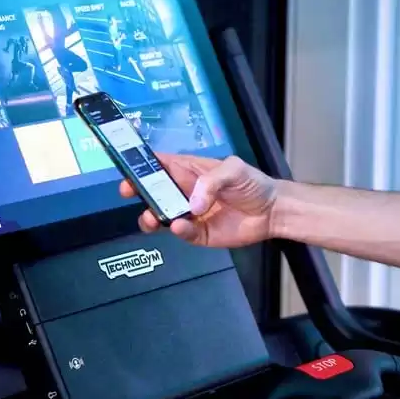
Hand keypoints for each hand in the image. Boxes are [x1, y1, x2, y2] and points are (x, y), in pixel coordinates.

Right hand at [119, 153, 277, 247]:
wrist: (271, 211)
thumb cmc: (252, 183)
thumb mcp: (234, 170)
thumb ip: (211, 181)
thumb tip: (192, 202)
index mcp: (188, 170)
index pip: (159, 164)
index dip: (141, 164)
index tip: (128, 167)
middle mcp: (183, 191)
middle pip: (153, 191)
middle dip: (138, 190)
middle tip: (129, 192)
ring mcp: (188, 214)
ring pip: (160, 215)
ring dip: (150, 215)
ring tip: (152, 217)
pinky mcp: (197, 234)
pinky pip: (181, 233)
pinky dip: (178, 230)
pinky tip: (180, 225)